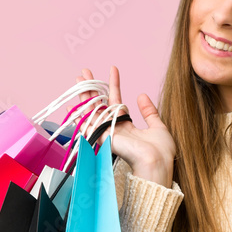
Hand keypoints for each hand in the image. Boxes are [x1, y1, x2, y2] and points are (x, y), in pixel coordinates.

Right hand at [74, 65, 176, 187]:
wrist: (158, 162)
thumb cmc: (161, 151)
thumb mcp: (157, 126)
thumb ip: (149, 112)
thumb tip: (142, 95)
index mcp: (127, 126)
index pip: (117, 100)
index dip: (114, 84)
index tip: (113, 69)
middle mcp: (115, 129)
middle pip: (100, 104)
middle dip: (92, 87)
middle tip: (84, 72)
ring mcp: (108, 133)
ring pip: (92, 111)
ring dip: (84, 94)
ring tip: (78, 77)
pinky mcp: (104, 138)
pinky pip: (88, 126)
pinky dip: (78, 117)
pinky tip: (70, 107)